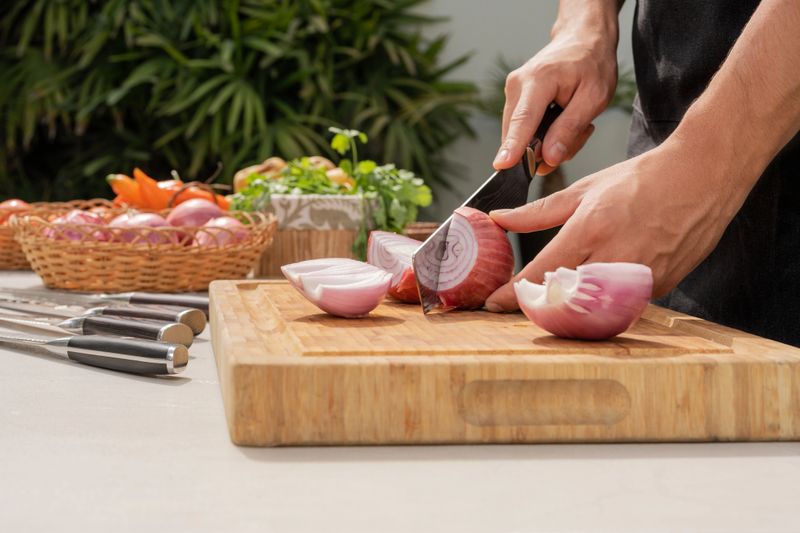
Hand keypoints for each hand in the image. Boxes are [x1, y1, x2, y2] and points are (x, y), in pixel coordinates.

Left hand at [484, 137, 753, 311]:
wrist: (703, 176)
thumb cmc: (642, 179)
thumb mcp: (585, 190)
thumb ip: (538, 212)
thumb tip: (499, 219)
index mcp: (591, 229)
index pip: (542, 272)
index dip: (512, 293)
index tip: (492, 304)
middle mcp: (615, 257)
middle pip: (564, 300)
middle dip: (538, 307)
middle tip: (520, 305)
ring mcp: (640, 277)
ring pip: (593, 310)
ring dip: (569, 312)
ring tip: (553, 304)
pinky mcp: (659, 287)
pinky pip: (622, 305)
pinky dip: (602, 304)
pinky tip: (592, 295)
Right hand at [494, 22, 617, 173]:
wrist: (582, 39)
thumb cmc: (592, 64)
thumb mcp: (594, 98)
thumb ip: (570, 129)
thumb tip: (548, 158)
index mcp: (539, 80)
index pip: (523, 120)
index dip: (513, 146)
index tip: (502, 165)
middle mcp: (517, 85)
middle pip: (520, 134)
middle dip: (547, 148)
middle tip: (580, 133)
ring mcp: (512, 92)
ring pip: (522, 136)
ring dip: (548, 141)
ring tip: (573, 122)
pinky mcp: (513, 100)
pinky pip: (523, 130)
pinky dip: (544, 134)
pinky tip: (561, 120)